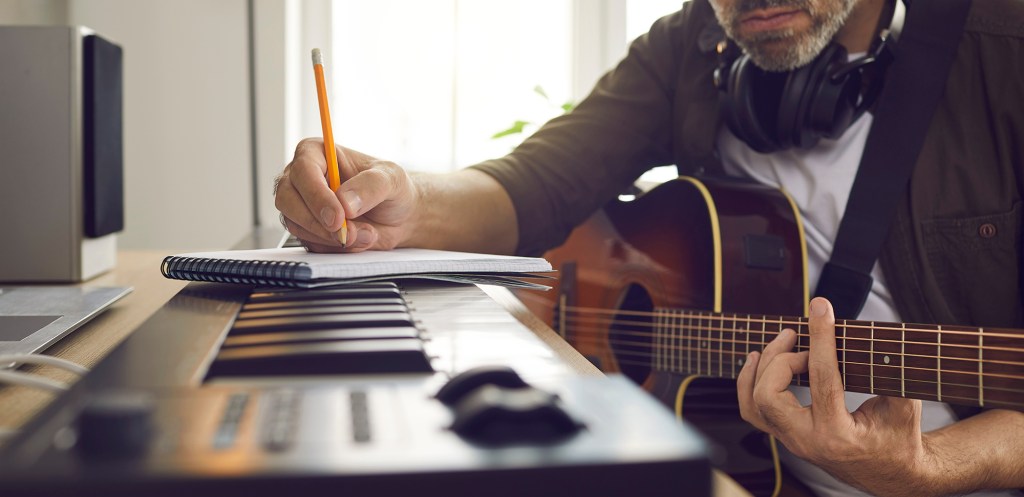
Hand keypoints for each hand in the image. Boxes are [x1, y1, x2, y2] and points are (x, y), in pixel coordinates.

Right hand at [274, 138, 418, 251]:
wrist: (398, 216)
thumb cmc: (392, 189)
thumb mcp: (391, 179)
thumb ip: (371, 186)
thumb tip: (345, 201)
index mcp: (317, 153)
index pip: (303, 170)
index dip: (317, 195)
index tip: (338, 216)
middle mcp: (303, 178)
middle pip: (287, 199)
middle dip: (317, 222)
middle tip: (347, 234)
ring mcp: (301, 205)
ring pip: (296, 225)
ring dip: (331, 237)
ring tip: (366, 233)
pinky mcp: (307, 229)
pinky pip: (309, 243)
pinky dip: (334, 247)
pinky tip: (357, 240)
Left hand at [737, 297, 934, 495]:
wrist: (894, 474)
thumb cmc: (901, 438)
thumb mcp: (904, 404)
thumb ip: (889, 372)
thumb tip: (872, 335)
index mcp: (839, 435)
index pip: (821, 378)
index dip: (820, 338)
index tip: (821, 308)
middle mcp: (807, 441)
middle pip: (768, 395)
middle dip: (779, 358)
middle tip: (798, 335)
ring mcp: (791, 441)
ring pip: (754, 403)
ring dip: (761, 366)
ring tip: (782, 340)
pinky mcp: (785, 436)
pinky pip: (752, 410)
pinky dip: (749, 382)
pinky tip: (758, 358)